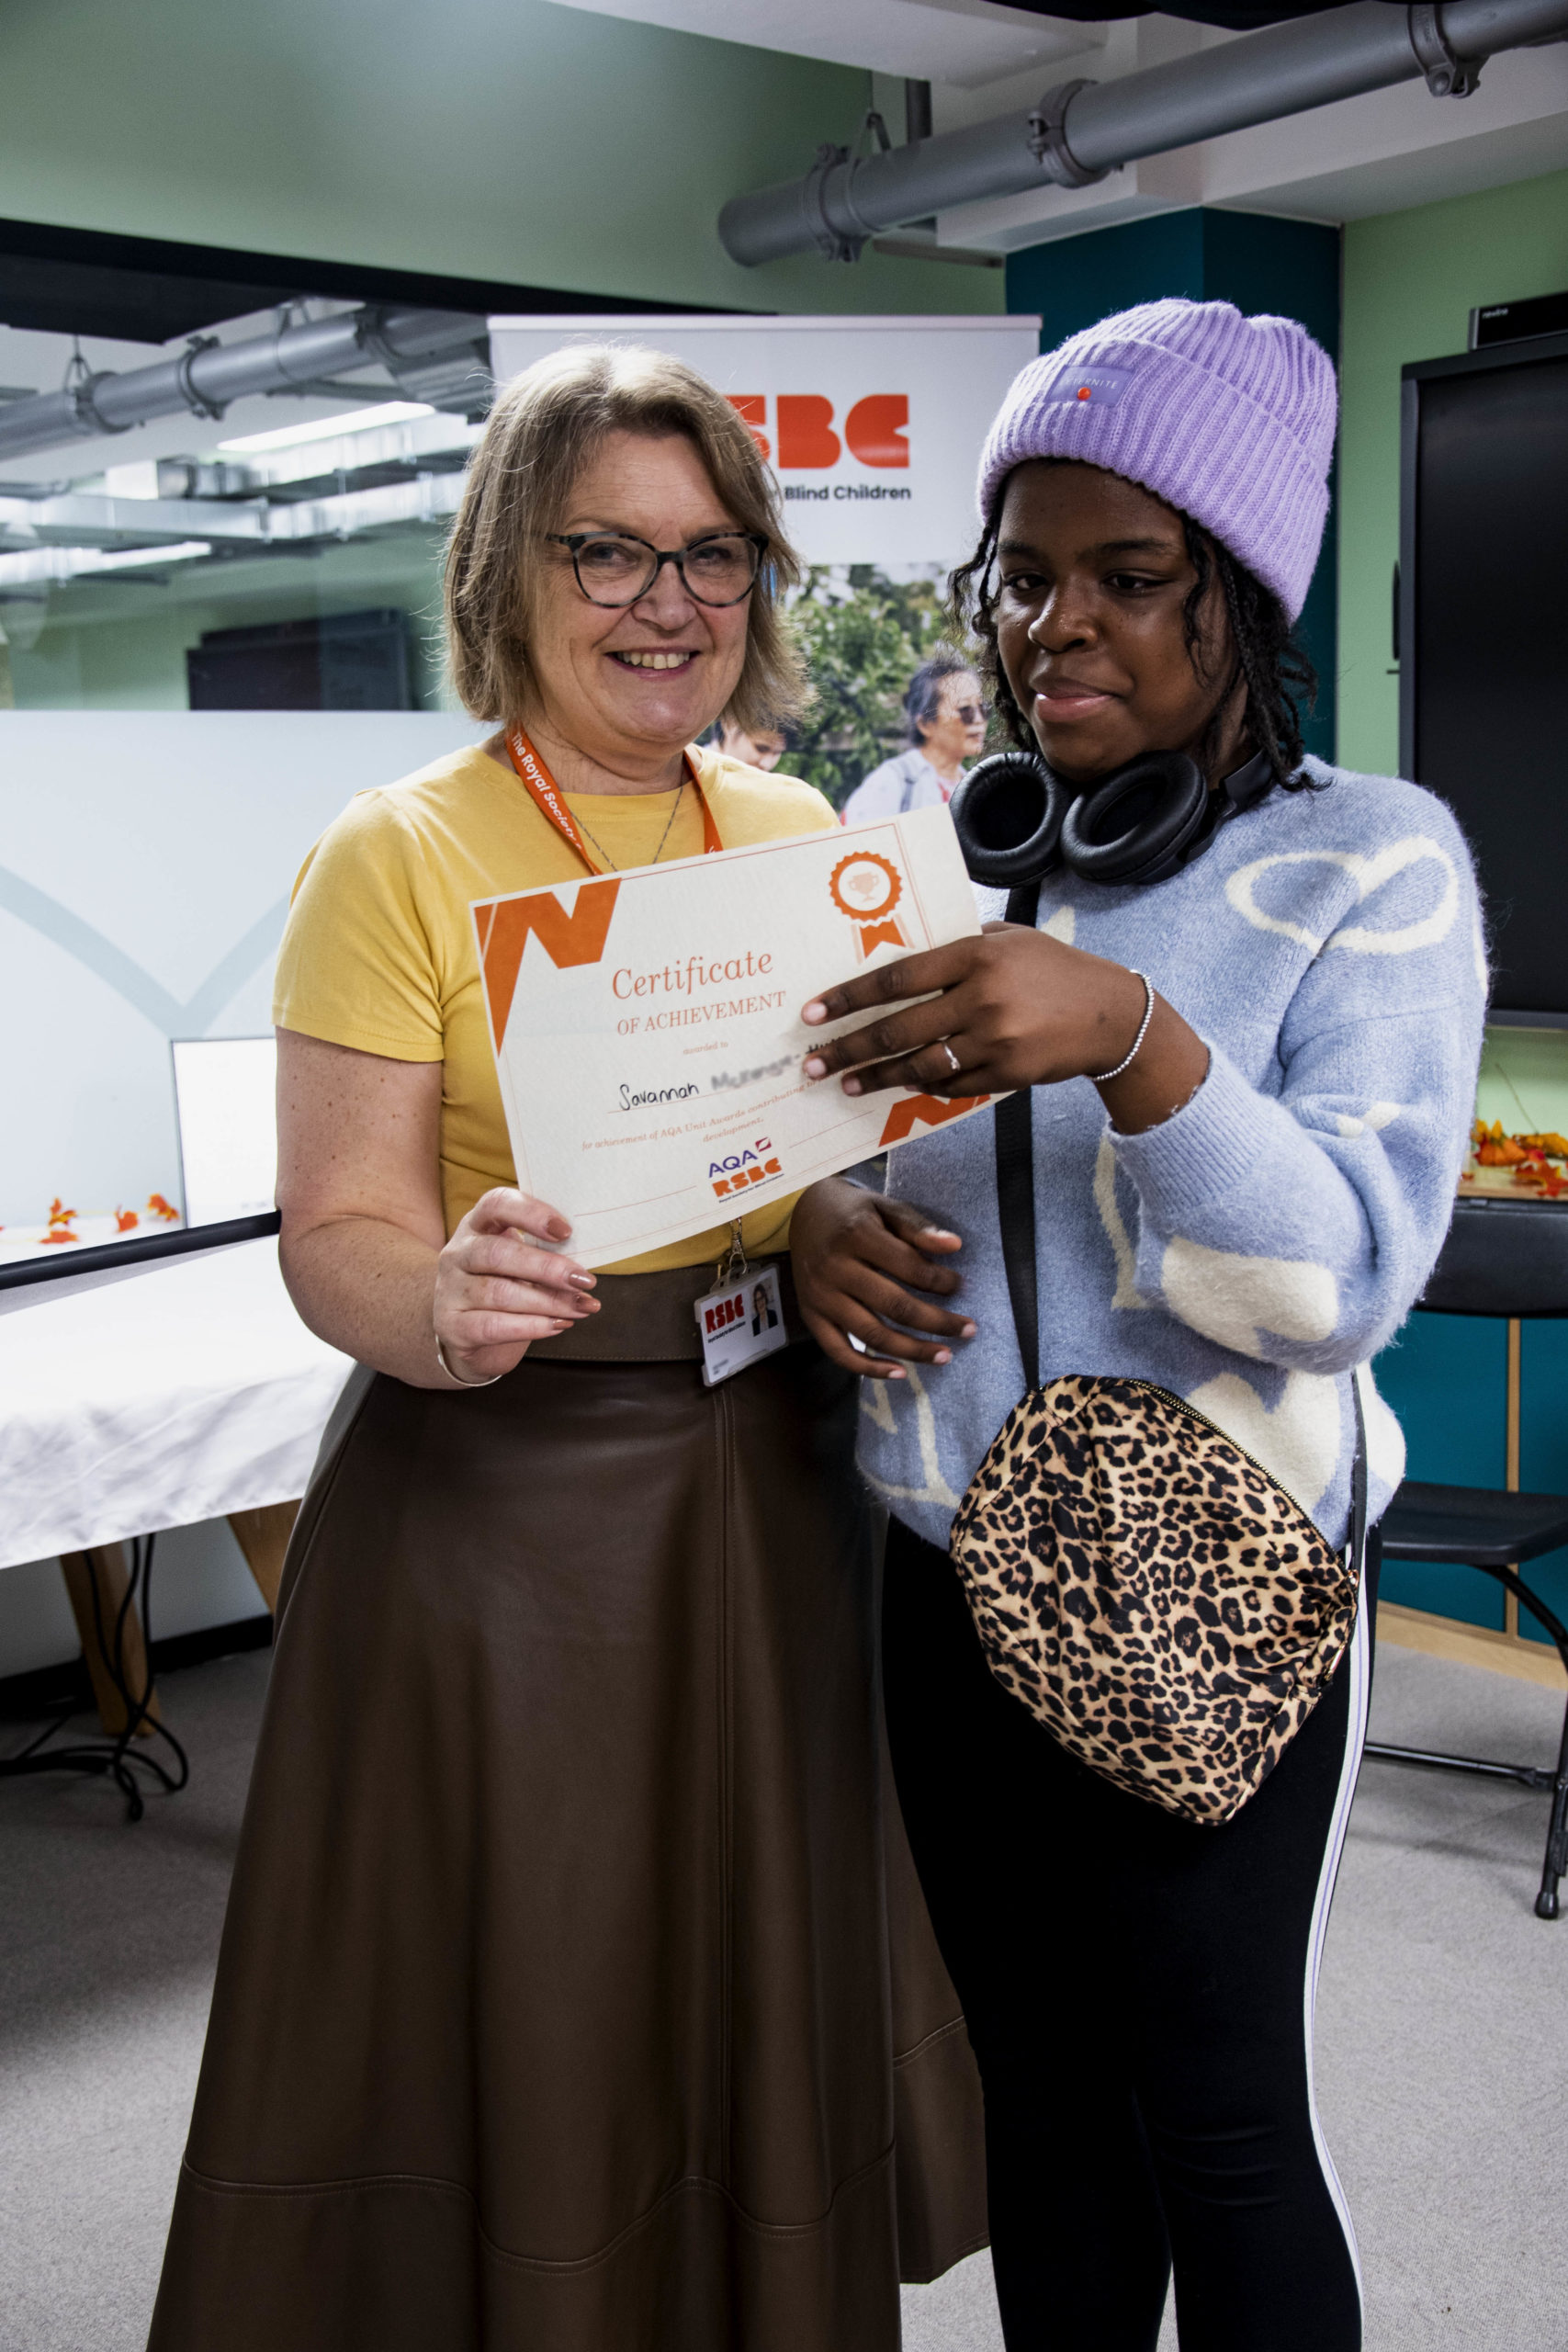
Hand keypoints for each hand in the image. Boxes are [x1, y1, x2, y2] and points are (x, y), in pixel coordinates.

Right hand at [433, 1187, 597, 1383]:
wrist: (471, 1333)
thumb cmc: (506, 1286)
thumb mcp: (521, 1262)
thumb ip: (544, 1254)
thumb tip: (584, 1267)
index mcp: (478, 1225)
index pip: (497, 1204)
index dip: (531, 1214)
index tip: (566, 1232)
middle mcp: (458, 1252)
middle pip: (497, 1253)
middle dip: (547, 1268)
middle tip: (584, 1280)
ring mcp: (450, 1289)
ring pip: (499, 1293)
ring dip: (548, 1302)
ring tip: (581, 1307)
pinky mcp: (452, 1325)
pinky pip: (492, 1326)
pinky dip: (530, 1326)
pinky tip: (558, 1325)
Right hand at [790, 1175, 973, 1378]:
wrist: (802, 1213)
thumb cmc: (853, 1212)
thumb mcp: (885, 1206)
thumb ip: (918, 1227)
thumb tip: (954, 1245)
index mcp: (857, 1236)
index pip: (909, 1267)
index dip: (941, 1281)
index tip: (961, 1287)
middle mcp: (835, 1269)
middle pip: (895, 1306)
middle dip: (937, 1322)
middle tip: (968, 1329)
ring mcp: (820, 1297)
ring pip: (871, 1334)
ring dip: (912, 1351)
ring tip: (945, 1355)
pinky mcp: (810, 1316)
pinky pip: (838, 1352)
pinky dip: (868, 1369)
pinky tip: (900, 1373)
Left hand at [800, 924, 1208, 1134]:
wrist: (1110, 1015)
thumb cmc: (1052, 969)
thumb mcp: (1007, 940)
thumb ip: (956, 946)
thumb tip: (897, 958)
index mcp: (975, 955)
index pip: (897, 978)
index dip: (850, 997)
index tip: (813, 1012)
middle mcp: (982, 997)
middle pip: (898, 1029)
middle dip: (849, 1048)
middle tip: (815, 1063)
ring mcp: (995, 1039)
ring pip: (919, 1065)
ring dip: (876, 1077)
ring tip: (848, 1084)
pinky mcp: (1007, 1073)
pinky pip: (951, 1083)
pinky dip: (923, 1085)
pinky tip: (899, 1084)